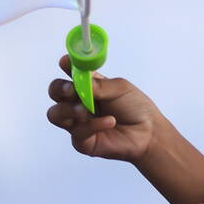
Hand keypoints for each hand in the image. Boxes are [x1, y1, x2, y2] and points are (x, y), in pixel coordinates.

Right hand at [47, 55, 163, 161]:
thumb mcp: (120, 88)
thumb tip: (80, 79)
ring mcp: (77, 122)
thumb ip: (99, 84)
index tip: (65, 62)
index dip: (65, 66)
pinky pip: (77, 132)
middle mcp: (78, 102)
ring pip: (55, 114)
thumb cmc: (135, 108)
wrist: (149, 133)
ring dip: (68, 109)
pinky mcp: (82, 141)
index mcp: (87, 86)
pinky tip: (110, 121)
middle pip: (55, 92)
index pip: (69, 73)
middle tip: (71, 89)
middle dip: (59, 89)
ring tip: (85, 110)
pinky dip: (93, 125)